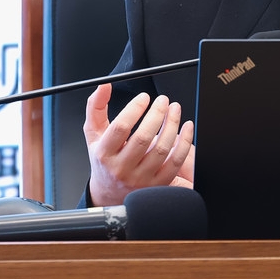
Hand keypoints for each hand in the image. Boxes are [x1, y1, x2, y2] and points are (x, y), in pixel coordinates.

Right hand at [83, 83, 195, 207]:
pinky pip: (176, 161)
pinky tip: (186, 127)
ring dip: (172, 125)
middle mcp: (121, 169)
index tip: (144, 97)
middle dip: (157, 114)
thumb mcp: (93, 133)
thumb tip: (104, 85)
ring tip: (174, 109)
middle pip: (143, 138)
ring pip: (162, 149)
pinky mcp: (157, 184)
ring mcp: (140, 178)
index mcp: (104, 154)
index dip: (134, 108)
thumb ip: (95, 107)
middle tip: (163, 100)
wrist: (109, 192)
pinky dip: (184, 142)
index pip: (120, 128)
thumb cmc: (104, 158)